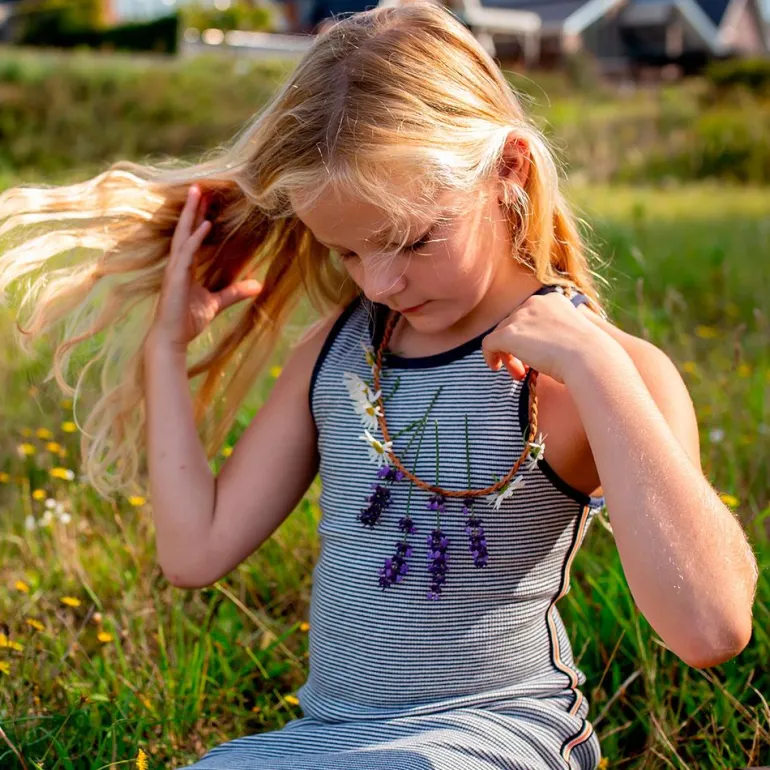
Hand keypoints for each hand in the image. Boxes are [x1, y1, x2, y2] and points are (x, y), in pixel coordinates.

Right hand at [148, 184, 262, 352]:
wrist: (171, 339)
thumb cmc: (187, 321)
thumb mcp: (217, 303)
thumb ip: (235, 291)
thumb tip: (258, 285)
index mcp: (184, 267)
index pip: (192, 236)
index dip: (198, 217)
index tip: (206, 199)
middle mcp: (177, 264)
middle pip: (185, 229)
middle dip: (193, 207)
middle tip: (200, 185)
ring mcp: (175, 269)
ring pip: (183, 234)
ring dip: (191, 213)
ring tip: (198, 193)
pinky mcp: (176, 278)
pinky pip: (187, 253)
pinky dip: (196, 237)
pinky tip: (206, 224)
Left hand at [481, 290, 607, 384]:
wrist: (589, 357)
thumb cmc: (589, 354)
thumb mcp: (575, 336)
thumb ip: (556, 335)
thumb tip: (540, 349)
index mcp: (553, 299)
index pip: (529, 316)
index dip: (529, 337)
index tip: (536, 356)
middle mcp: (534, 303)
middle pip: (514, 324)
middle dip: (517, 348)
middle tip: (525, 370)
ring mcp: (520, 317)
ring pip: (502, 334)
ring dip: (508, 355)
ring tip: (519, 374)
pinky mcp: (509, 334)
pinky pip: (488, 343)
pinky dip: (490, 356)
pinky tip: (497, 368)